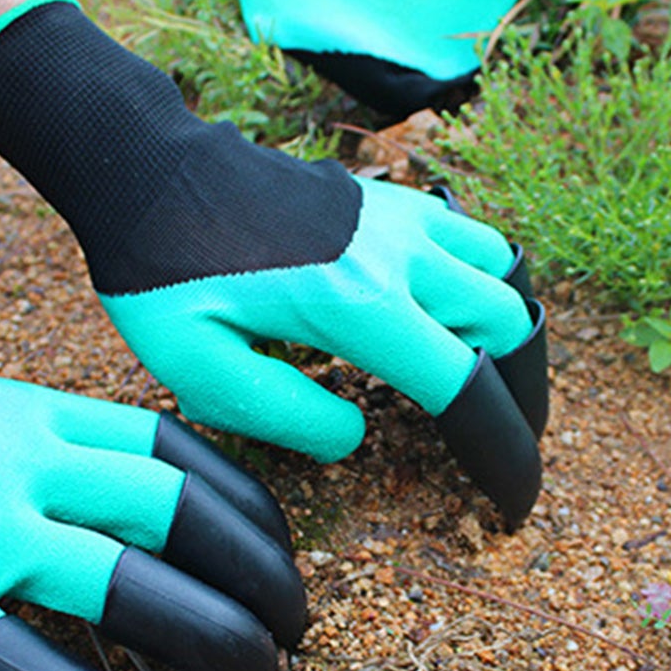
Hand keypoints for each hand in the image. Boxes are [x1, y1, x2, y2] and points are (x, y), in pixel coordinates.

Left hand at [0, 0, 548, 526]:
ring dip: (501, 325)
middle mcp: (397, 251)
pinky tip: (441, 313)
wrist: (153, 171)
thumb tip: (356, 436)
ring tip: (476, 377)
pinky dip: (478, 278)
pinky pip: (466, 234)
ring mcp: (397, 215)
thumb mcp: (197, 368)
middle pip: (507, 322)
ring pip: (501, 267)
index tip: (513, 499)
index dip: (503, 449)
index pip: (468, 383)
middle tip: (497, 440)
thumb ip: (285, 416)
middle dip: (517, 390)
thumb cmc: (163, 272)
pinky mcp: (384, 198)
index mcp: (359, 302)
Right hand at [0, 324, 303, 670]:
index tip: (281, 548)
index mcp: (38, 411)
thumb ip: (39, 438)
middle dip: (254, 572)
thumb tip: (105, 475)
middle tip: (295, 627)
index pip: (176, 447)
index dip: (245, 502)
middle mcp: (24, 462)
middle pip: (174, 512)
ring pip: (127, 586)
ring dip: (210, 637)